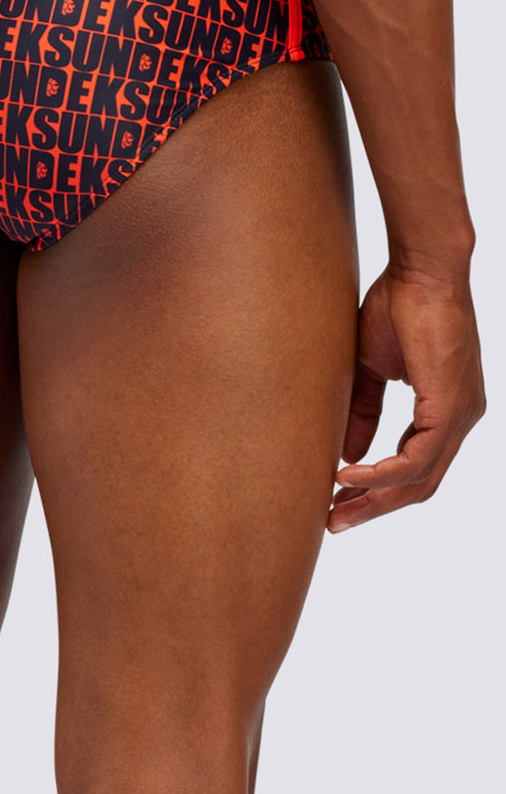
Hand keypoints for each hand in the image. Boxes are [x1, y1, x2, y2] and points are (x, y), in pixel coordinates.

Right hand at [328, 262, 484, 531]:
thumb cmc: (399, 305)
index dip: (377, 489)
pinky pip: (416, 460)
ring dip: (374, 499)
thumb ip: (364, 411)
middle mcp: (461, 419)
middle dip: (374, 507)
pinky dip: (380, 474)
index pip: (415, 467)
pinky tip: (347, 476)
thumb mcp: (373, 368)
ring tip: (334, 508)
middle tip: (334, 523)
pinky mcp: (451, 408)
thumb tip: (349, 455)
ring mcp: (461, 416)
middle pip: (419, 485)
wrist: (422, 270)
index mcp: (445, 410)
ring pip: (419, 480)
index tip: (338, 500)